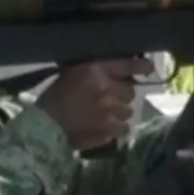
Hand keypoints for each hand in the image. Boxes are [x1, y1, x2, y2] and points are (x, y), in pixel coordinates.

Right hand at [36, 58, 154, 151]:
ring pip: (128, 110)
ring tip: (106, 116)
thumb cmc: (55, 97)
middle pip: (130, 91)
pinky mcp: (110, 130)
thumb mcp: (71, 74)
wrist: (46, 126)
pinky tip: (106, 128)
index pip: (128, 64)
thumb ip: (93, 70)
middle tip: (110, 99)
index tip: (147, 68)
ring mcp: (110, 110)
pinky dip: (117, 129)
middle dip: (122, 95)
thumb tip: (115, 69)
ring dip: (119, 113)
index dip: (142, 66)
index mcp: (96, 70)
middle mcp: (107, 88)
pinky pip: (125, 128)